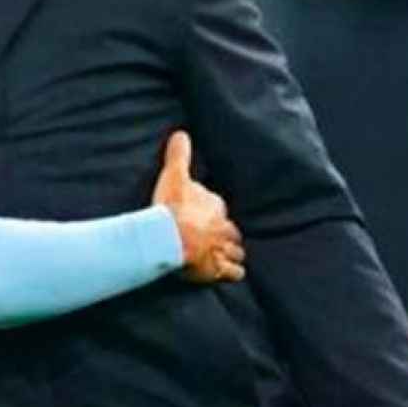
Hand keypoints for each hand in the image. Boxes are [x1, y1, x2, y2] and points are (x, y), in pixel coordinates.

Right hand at [151, 131, 244, 282]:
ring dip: (232, 254)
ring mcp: (222, 250)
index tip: (205, 215)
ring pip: (236, 252)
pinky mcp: (218, 270)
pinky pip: (233, 273)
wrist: (170, 237)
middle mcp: (224, 228)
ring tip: (227, 256)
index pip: (218, 207)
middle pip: (232, 231)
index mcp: (215, 205)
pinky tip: (229, 273)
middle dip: (227, 235)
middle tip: (217, 238)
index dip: (212, 212)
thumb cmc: (172, 207)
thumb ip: (179, 156)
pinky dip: (232, 273)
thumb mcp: (174, 175)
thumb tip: (181, 133)